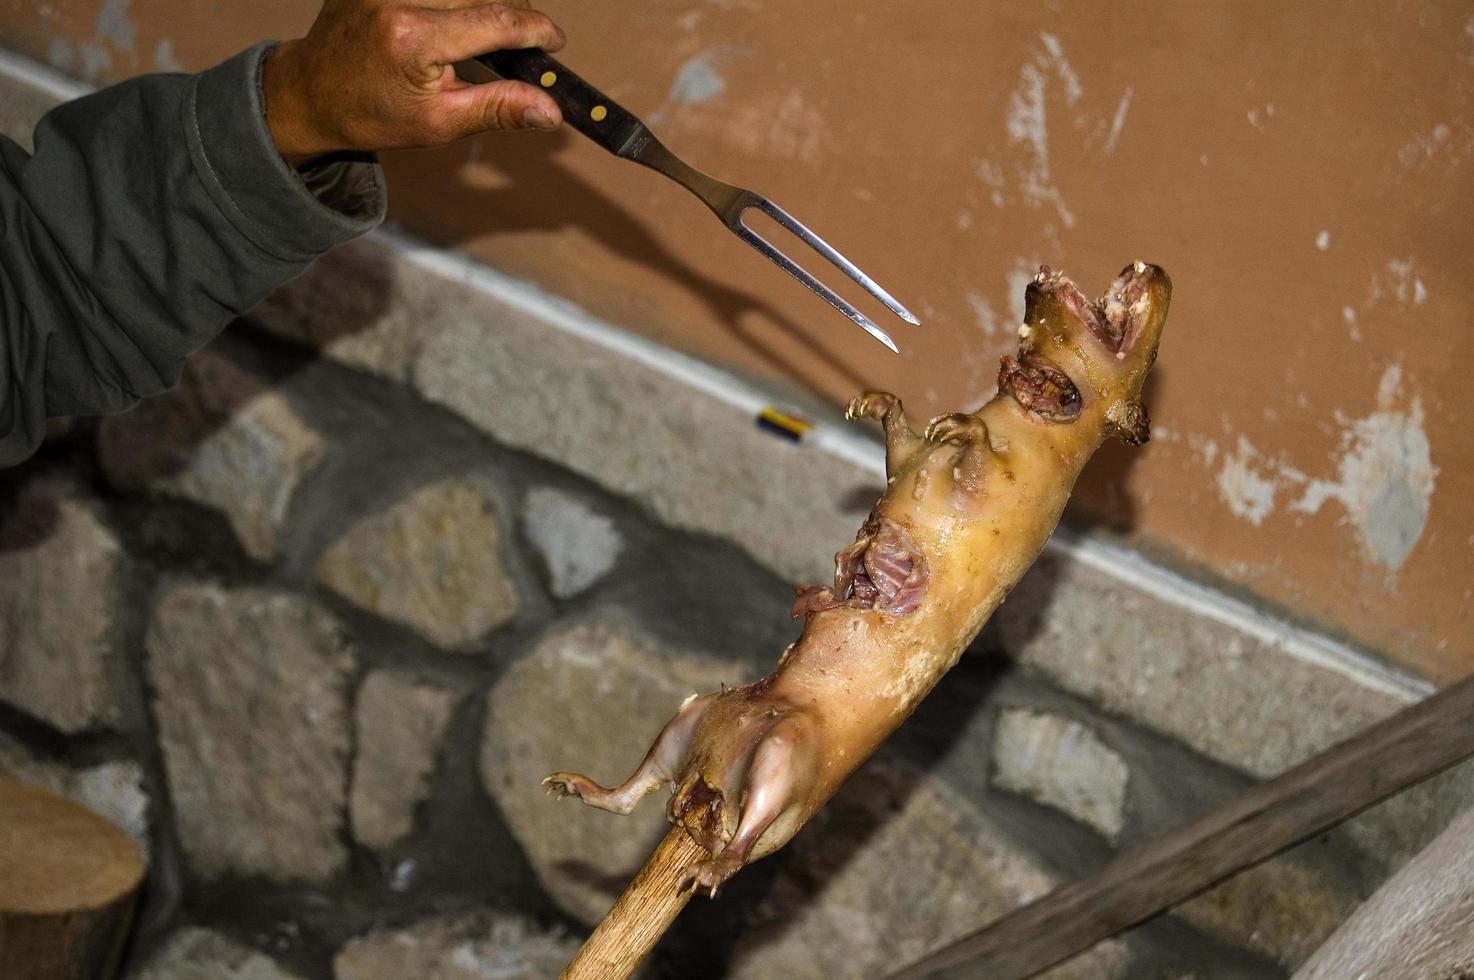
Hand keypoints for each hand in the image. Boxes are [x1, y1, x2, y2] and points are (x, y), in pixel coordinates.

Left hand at [263, 0, 565, 165]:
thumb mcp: (439, 123)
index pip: (497, 19)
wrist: (312, 91)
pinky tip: (460, 19)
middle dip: (515, 14)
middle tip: (526, 43)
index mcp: (414, 39)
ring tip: (494, 31)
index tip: (555, 41)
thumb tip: (550, 109)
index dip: (535, 29)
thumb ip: (498, 109)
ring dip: (488, 2)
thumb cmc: (373, 113)